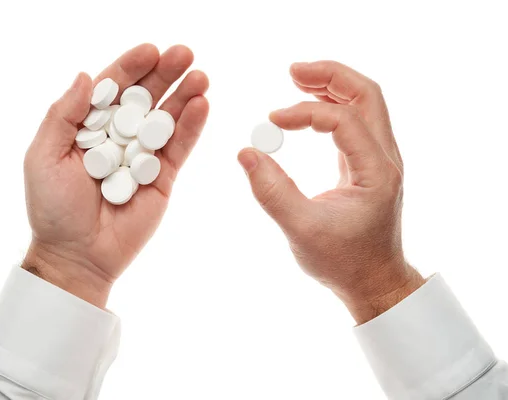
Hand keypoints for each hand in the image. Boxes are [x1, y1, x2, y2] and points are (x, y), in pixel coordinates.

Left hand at [23, 44, 208, 307]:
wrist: (78, 255)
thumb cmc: (53, 208)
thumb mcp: (44, 156)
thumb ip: (64, 114)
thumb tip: (84, 76)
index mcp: (88, 127)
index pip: (112, 89)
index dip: (131, 67)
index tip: (151, 50)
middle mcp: (118, 136)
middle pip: (145, 98)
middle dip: (165, 74)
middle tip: (185, 54)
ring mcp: (143, 156)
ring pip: (167, 119)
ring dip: (185, 96)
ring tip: (201, 76)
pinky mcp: (163, 177)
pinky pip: (179, 148)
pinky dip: (191, 127)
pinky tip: (201, 105)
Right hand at [238, 61, 423, 323]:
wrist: (374, 282)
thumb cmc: (343, 263)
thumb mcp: (301, 230)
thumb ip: (271, 191)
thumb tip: (246, 152)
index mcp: (375, 172)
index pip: (343, 120)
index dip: (305, 112)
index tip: (272, 121)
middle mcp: (384, 159)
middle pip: (367, 95)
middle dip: (330, 76)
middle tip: (293, 70)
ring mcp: (378, 159)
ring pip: (364, 103)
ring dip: (332, 86)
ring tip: (297, 78)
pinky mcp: (366, 164)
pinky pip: (354, 121)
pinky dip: (331, 107)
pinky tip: (307, 108)